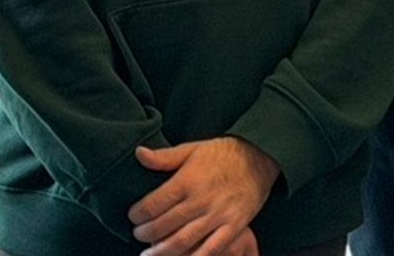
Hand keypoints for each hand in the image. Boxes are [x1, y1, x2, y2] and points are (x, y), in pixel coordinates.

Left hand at [130, 136, 279, 255]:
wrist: (260, 157)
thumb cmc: (223, 154)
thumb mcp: (193, 149)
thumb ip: (164, 157)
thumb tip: (139, 154)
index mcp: (188, 180)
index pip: (153, 204)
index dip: (138, 214)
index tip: (133, 216)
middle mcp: (201, 199)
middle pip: (164, 225)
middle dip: (145, 234)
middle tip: (138, 234)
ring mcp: (218, 215)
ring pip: (182, 241)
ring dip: (161, 252)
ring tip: (149, 254)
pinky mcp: (233, 226)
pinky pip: (210, 249)